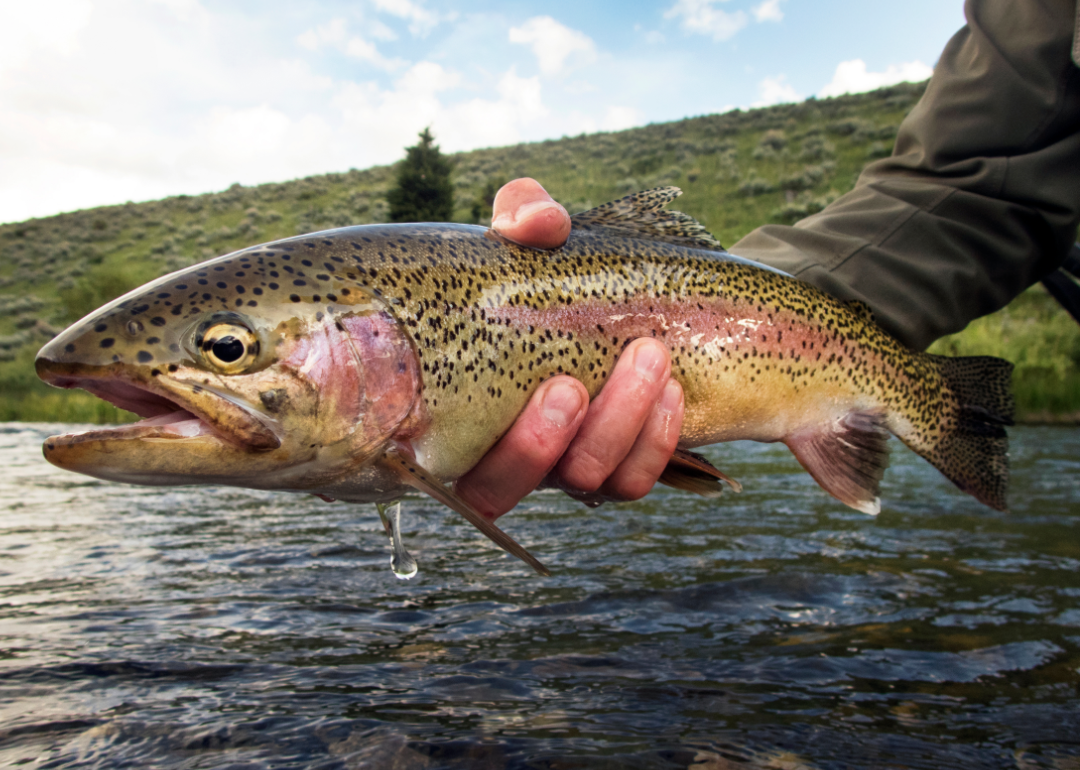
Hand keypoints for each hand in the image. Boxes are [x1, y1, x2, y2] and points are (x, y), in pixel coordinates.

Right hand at [454, 179, 683, 519]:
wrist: (623, 297)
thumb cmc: (554, 267)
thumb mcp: (535, 233)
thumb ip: (525, 213)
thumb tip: (537, 224)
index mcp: (457, 403)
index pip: (435, 458)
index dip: (464, 442)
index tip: (519, 387)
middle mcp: (499, 449)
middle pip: (500, 488)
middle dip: (539, 443)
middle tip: (570, 384)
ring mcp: (559, 465)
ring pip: (579, 481)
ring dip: (614, 428)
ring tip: (647, 358)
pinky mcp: (613, 469)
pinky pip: (629, 482)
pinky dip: (653, 443)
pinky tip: (671, 391)